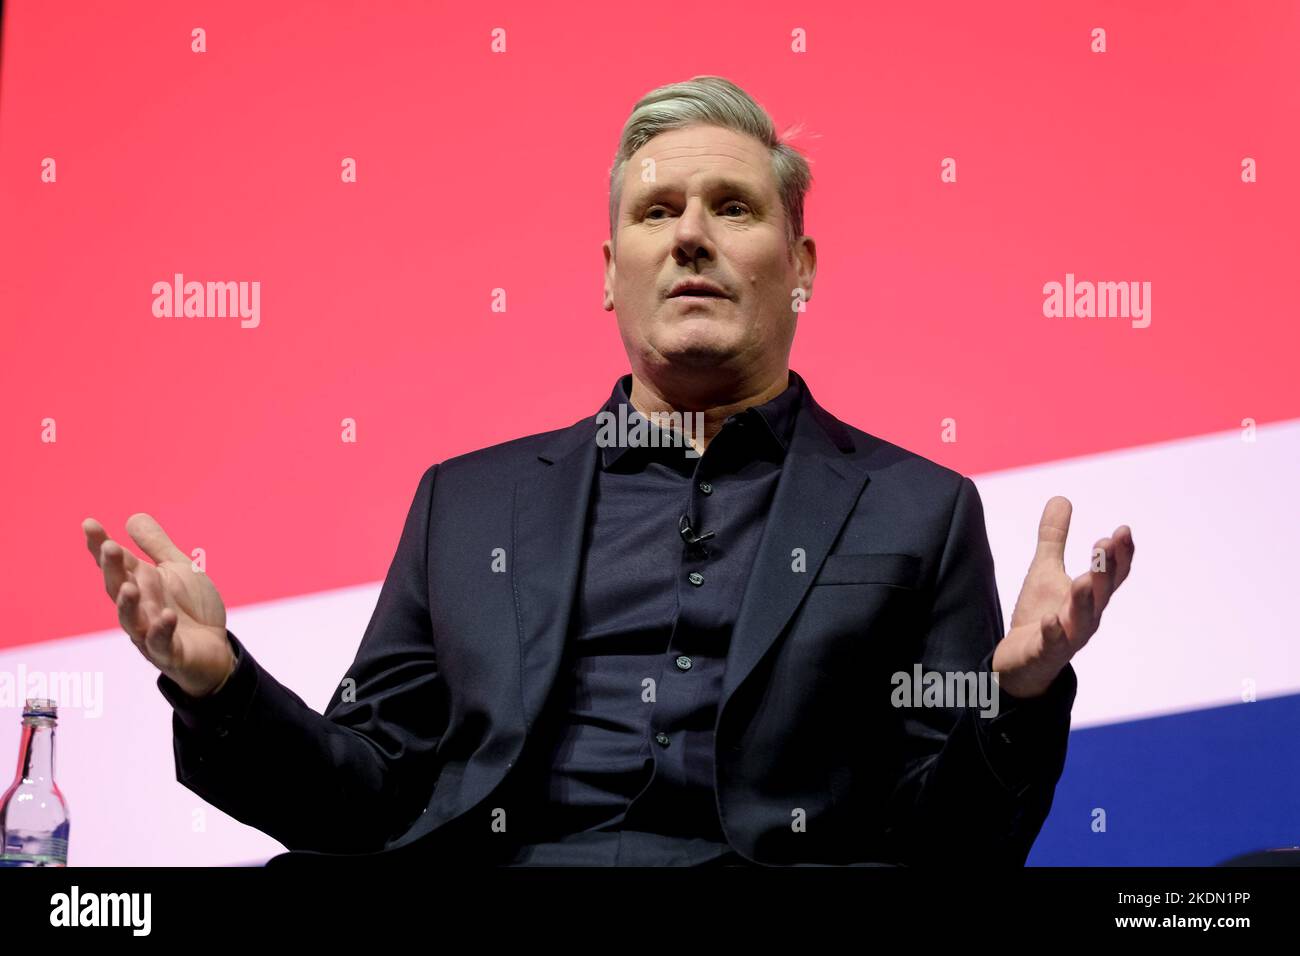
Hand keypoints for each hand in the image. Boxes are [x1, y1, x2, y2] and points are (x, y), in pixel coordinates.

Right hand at [83, 513, 234, 698]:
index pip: (116, 564)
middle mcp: (139, 607)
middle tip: (109, 548)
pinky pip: (161, 643)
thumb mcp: (178, 569)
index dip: (100, 546)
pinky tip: (167, 617)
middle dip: (112, 570)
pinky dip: (161, 631)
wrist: (214, 648)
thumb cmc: (191, 607)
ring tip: (130, 587)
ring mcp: (150, 632)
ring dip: (128, 604)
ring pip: (131, 620)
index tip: (89, 524)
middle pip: (118, 588)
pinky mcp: (169, 653)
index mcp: (140, 584)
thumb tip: (132, 517)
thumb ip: (156, 546)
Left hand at [992, 496, 1133, 697]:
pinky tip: (1052, 620)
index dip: (1121, 554)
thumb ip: (1053, 537)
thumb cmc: (1041, 614)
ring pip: (1083, 619)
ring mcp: (1068, 637)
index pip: (1112, 574)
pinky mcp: (1045, 653)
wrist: (1021, 661)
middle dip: (1106, 569)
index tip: (1123, 530)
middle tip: (1106, 543)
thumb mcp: (1045, 570)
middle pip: (1102, 593)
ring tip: (1084, 579)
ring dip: (1085, 599)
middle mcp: (1086, 617)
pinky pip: (1053, 644)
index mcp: (1089, 596)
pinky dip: (1055, 633)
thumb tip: (1061, 498)